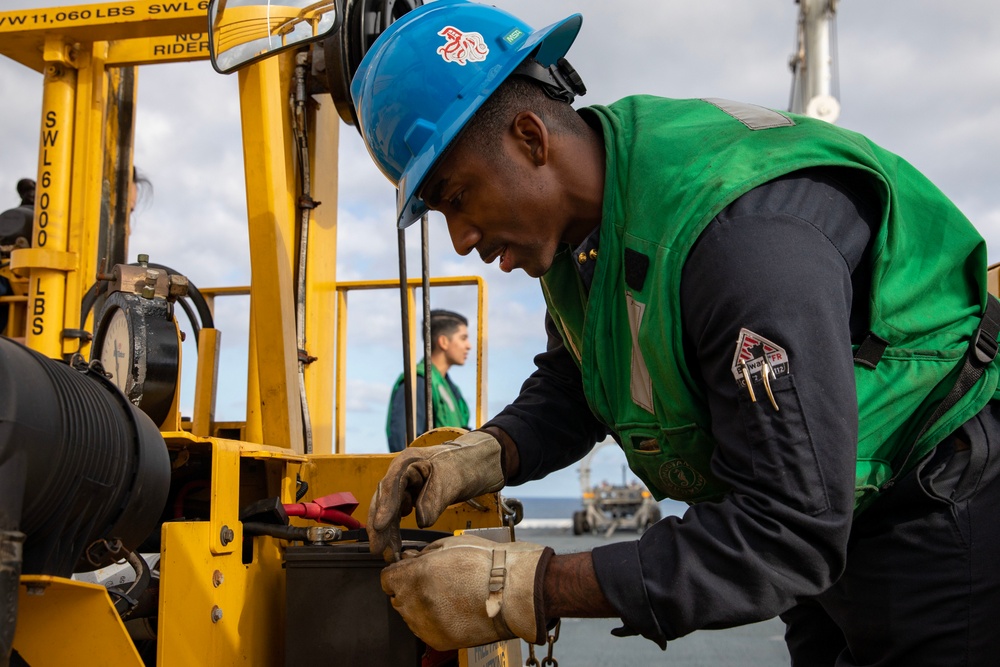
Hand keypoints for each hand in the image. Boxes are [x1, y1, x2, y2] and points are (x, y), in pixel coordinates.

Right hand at [367, 431, 503, 561]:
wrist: (480, 462)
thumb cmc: (466, 462)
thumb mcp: (452, 479)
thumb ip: (435, 498)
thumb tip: (421, 522)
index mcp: (409, 461)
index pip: (391, 485)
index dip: (384, 506)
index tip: (380, 526)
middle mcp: (402, 473)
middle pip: (385, 499)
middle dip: (380, 526)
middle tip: (377, 548)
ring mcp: (407, 485)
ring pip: (391, 510)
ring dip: (388, 532)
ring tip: (386, 553)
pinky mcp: (413, 496)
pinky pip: (400, 515)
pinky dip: (397, 530)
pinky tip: (395, 545)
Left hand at [381, 535, 553, 650]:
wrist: (514, 592)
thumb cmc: (489, 565)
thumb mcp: (451, 545)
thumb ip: (423, 554)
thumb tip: (410, 559)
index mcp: (417, 575)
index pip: (386, 578)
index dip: (398, 572)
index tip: (406, 571)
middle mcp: (417, 602)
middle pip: (397, 597)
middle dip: (409, 588)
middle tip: (433, 581)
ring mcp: (427, 624)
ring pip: (409, 615)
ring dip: (420, 605)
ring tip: (447, 595)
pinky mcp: (439, 640)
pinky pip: (424, 629)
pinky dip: (432, 621)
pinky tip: (452, 609)